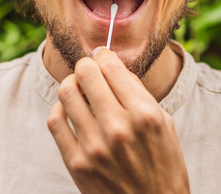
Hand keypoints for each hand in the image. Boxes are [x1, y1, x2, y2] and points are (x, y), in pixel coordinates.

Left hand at [47, 47, 189, 192]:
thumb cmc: (164, 165)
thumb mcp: (164, 124)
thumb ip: (137, 94)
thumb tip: (111, 64)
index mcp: (144, 114)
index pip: (110, 65)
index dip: (103, 54)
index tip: (101, 55)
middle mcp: (118, 128)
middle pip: (85, 73)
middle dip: (86, 65)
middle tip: (88, 69)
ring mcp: (95, 147)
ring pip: (66, 92)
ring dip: (72, 84)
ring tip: (79, 89)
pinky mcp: (77, 164)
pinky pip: (55, 120)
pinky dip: (59, 108)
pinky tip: (70, 110)